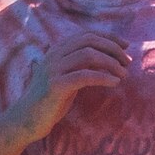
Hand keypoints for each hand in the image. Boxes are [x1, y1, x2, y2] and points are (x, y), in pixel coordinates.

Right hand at [9, 33, 130, 141]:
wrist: (26, 119)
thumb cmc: (49, 101)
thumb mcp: (66, 77)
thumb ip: (80, 66)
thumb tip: (106, 60)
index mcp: (58, 50)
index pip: (87, 34)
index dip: (109, 37)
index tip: (126, 46)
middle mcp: (55, 55)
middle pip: (90, 41)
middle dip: (113, 49)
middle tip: (128, 61)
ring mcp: (54, 69)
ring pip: (88, 55)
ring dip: (111, 63)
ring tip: (124, 74)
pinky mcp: (56, 85)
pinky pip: (84, 76)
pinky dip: (103, 77)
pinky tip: (115, 82)